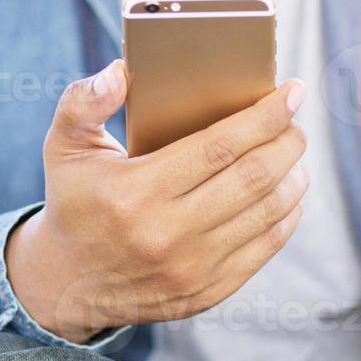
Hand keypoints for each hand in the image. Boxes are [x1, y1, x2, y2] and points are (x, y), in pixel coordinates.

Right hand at [5, 59, 308, 341]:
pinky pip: (266, 247)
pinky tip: (289, 193)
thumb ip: (83, 101)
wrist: (69, 284)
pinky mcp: (209, 290)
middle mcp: (169, 233)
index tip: (292, 93)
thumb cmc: (75, 202)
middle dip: (288, 142)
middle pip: (254, 177)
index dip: (265, 116)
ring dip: (293, 177)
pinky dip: (287, 215)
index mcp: (137, 192)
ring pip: (268, 212)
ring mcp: (193, 267)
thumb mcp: (64, 146)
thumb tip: (121, 70)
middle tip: (296, 122)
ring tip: (294, 153)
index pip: (220, 146)